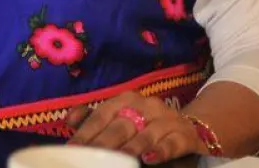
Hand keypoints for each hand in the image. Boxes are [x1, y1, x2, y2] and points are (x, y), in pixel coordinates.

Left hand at [65, 92, 204, 164]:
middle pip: (121, 125)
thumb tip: (69, 120)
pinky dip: (160, 150)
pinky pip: (171, 143)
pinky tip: (149, 159)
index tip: (72, 148)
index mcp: (126, 100)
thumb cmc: (146, 124)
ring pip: (146, 133)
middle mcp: (146, 105)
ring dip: (131, 147)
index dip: (86, 132)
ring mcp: (166, 119)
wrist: (189, 127)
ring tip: (118, 159)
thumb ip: (95, 119)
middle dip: (104, 143)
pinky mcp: (184, 135)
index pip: (102, 115)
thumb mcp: (122, 118)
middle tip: (90, 157)